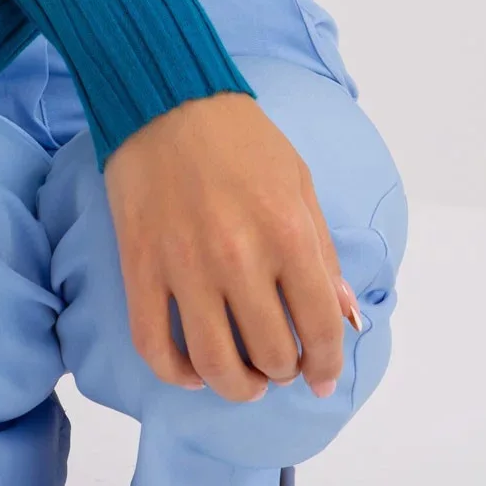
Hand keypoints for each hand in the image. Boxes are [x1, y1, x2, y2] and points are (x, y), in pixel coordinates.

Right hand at [103, 91, 359, 402]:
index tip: (320, 378)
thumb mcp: (300, 185)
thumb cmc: (241, 138)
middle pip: (269, 354)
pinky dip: (175, 372)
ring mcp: (185, 266)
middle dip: (281, 371)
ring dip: (235, 385)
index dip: (324, 365)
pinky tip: (191, 372)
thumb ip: (323, 255)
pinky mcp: (141, 267)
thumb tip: (344, 318)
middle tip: (278, 364)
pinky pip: (153, 343)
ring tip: (244, 380)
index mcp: (287, 234)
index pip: (318, 328)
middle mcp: (239, 257)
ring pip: (214, 363)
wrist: (165, 100)